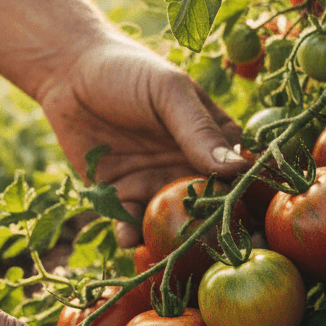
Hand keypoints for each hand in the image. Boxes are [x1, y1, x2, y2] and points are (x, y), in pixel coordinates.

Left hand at [37, 36, 247, 245]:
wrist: (69, 73)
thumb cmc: (129, 72)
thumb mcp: (169, 93)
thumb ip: (199, 130)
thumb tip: (237, 169)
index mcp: (213, 138)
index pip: (238, 173)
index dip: (247, 198)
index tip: (256, 224)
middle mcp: (189, 166)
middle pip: (209, 207)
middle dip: (214, 231)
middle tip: (221, 254)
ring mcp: (156, 183)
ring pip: (173, 222)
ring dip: (175, 241)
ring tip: (173, 253)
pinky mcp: (122, 195)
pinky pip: (130, 223)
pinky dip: (131, 235)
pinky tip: (128, 240)